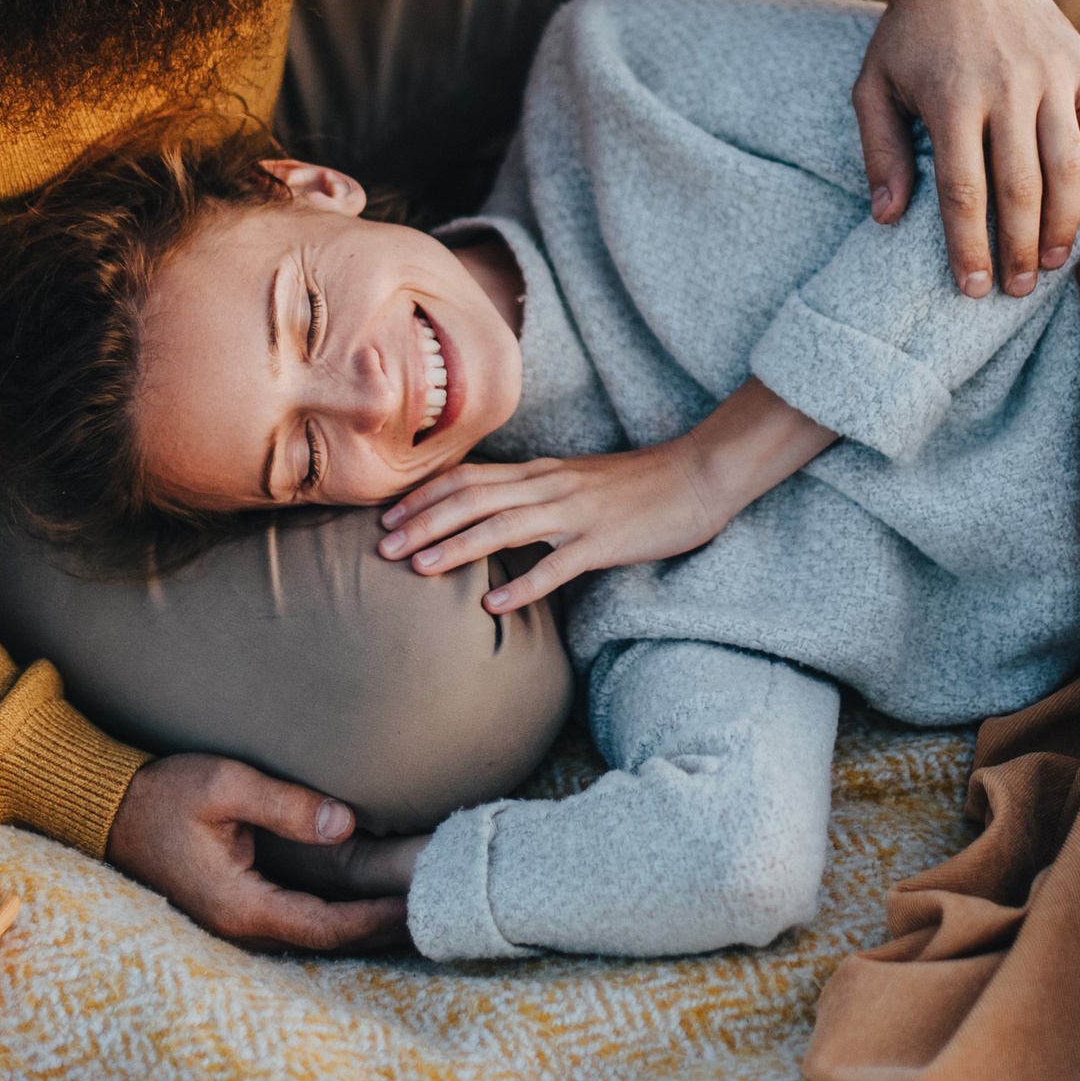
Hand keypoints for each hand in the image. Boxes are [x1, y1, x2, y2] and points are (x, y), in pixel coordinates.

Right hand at [106, 754, 406, 951]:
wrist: (109, 811)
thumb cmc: (164, 794)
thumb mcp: (224, 786)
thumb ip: (285, 805)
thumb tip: (342, 822)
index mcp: (239, 905)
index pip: (323, 926)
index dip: (372, 920)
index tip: (415, 908)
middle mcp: (240, 925)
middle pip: (325, 941)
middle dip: (379, 929)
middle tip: (434, 914)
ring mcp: (237, 921)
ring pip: (313, 936)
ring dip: (362, 926)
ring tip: (414, 910)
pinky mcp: (238, 906)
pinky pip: (297, 922)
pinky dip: (337, 917)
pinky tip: (368, 902)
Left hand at [381, 379, 835, 611]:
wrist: (698, 475)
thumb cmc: (639, 484)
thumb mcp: (578, 482)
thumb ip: (536, 495)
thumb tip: (493, 515)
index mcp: (542, 473)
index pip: (469, 478)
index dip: (424, 496)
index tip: (386, 516)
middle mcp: (550, 488)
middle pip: (473, 498)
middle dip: (423, 521)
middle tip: (381, 546)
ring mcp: (576, 514)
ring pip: (504, 526)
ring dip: (457, 547)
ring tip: (417, 568)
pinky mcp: (603, 542)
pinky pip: (558, 565)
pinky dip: (523, 585)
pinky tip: (494, 607)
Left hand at [856, 0, 1079, 296]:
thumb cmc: (912, 32)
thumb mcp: (874, 84)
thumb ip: (879, 150)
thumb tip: (887, 216)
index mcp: (951, 96)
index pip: (963, 189)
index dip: (968, 246)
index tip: (971, 288)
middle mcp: (1006, 86)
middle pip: (1020, 188)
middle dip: (1018, 248)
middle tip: (1015, 289)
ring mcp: (1051, 75)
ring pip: (1067, 166)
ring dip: (1062, 224)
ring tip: (1049, 263)